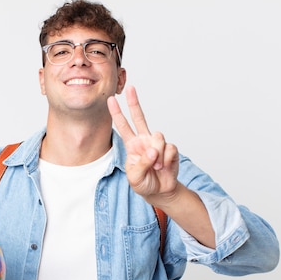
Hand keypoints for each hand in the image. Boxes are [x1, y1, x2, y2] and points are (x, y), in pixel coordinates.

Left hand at [108, 85, 179, 203]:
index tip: (111, 100)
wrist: (160, 191)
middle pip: (139, 118)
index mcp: (132, 145)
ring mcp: (157, 144)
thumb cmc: (143, 183)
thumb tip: (153, 150)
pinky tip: (164, 167)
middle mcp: (144, 141)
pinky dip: (166, 160)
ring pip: (158, 137)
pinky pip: (169, 149)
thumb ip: (142, 163)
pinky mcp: (170, 149)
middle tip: (130, 88)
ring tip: (156, 167)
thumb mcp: (135, 177)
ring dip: (157, 154)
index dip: (117, 113)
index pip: (123, 126)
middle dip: (135, 103)